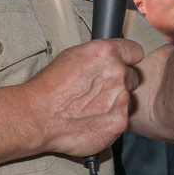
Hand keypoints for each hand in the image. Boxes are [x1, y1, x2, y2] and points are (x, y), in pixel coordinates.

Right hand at [23, 37, 143, 156]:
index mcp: (107, 52)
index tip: (124, 66)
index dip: (128, 60)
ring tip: (91, 109)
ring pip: (128, 101)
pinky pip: (121, 121)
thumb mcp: (74, 55)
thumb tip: (111, 58)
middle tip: (101, 92)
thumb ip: (100, 56)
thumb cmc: (50, 86)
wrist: (38, 116)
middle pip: (133, 77)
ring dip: (116, 104)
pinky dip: (110, 122)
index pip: (135, 51)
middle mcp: (119, 73)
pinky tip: (92, 121)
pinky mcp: (119, 123)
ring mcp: (121, 99)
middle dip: (121, 84)